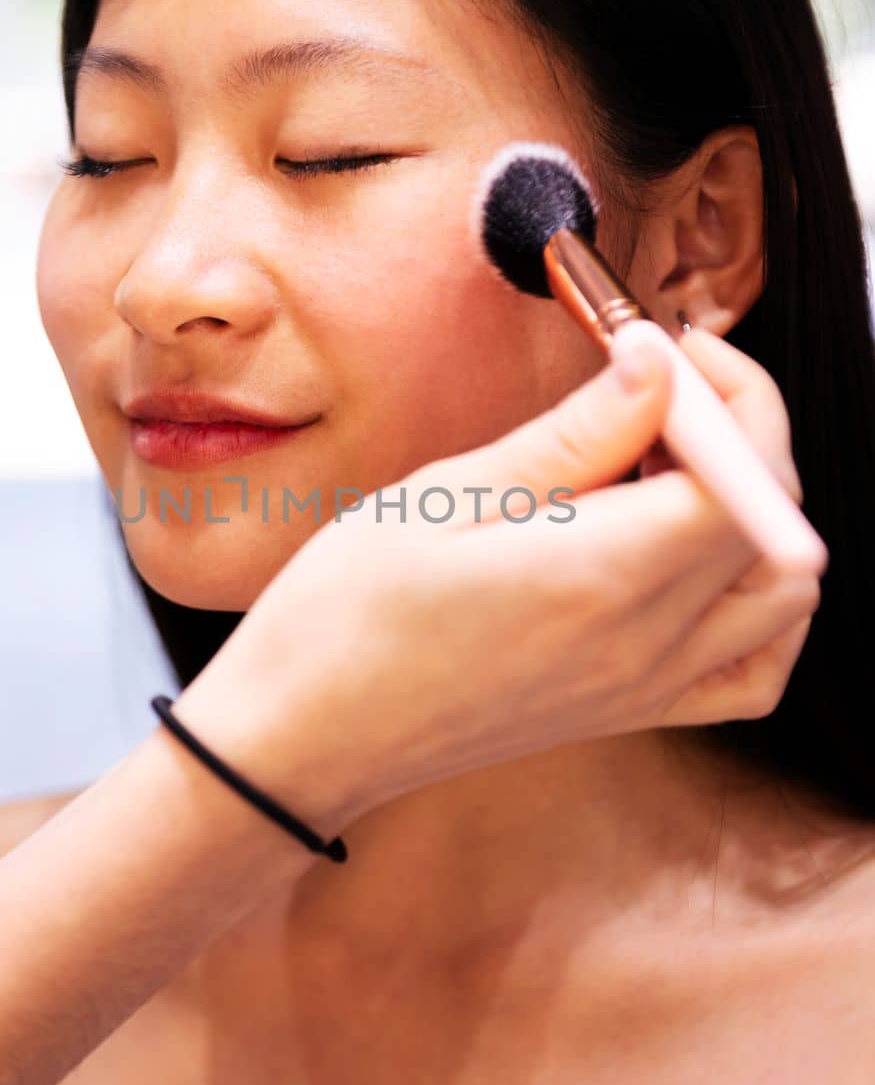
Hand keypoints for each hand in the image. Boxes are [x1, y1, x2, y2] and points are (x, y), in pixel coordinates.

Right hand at [176, 326, 823, 822]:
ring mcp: (645, 688)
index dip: (731, 398)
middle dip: (745, 434)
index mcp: (599, 579)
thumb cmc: (347, 615)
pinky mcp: (630, 712)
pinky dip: (759, 606)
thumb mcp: (446, 497)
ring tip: (669, 468)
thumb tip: (657, 367)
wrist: (304, 735)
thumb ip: (573, 436)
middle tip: (663, 387)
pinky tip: (696, 558)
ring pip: (780, 594)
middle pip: (776, 527)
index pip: (745, 478)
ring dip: (758, 512)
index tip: (669, 349)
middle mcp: (644, 643)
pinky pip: (752, 669)